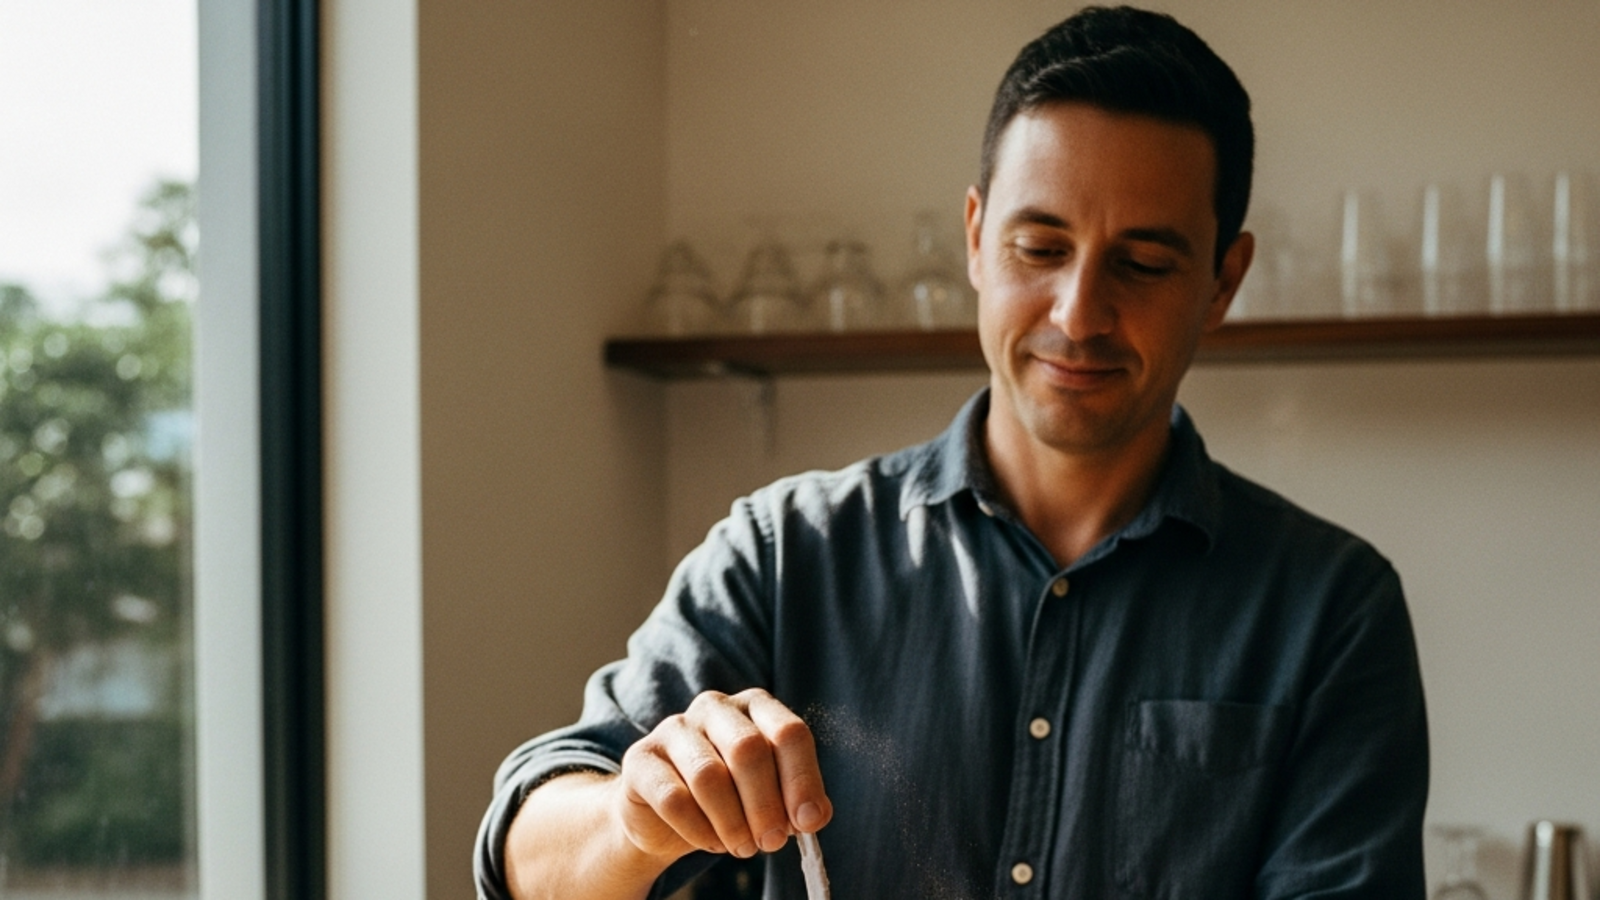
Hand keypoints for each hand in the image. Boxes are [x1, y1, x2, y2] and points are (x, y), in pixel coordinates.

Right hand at [611, 688, 832, 863]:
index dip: (803, 780)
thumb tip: (813, 816)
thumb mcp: (769, 797)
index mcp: (755, 706)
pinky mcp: (641, 758)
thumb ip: (795, 802)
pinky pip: (673, 798)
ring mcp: (674, 728)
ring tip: (743, 848)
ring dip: (732, 823)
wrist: (664, 816)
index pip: (788, 732)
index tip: (810, 822)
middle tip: (772, 842)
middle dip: (766, 805)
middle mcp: (715, 707)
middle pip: (748, 749)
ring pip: (709, 776)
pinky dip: (699, 830)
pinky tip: (711, 843)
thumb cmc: (729, 800)